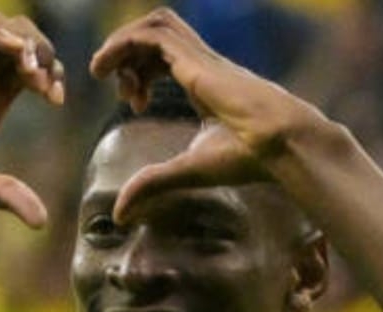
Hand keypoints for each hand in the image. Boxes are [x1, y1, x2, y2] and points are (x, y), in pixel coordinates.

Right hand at [0, 13, 63, 226]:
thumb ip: (5, 195)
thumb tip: (42, 223)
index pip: (33, 70)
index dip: (51, 74)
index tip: (55, 99)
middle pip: (23, 40)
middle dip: (44, 52)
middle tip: (45, 85)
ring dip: (24, 40)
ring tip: (31, 71)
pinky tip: (14, 53)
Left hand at [89, 9, 325, 221]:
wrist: (281, 143)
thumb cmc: (247, 156)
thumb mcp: (187, 170)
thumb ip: (152, 185)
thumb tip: (120, 216)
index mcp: (204, 82)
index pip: (166, 57)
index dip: (141, 73)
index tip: (135, 103)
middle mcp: (201, 64)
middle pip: (158, 34)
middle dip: (128, 53)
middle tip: (118, 87)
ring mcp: (199, 57)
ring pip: (154, 25)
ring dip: (122, 43)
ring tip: (101, 70)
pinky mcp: (194, 59)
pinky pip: (151, 35)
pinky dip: (122, 43)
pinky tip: (104, 68)